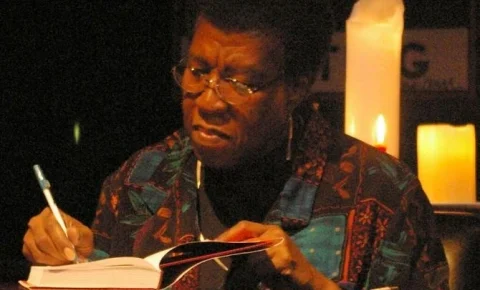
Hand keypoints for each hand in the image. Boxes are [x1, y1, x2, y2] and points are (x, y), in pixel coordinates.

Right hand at [22, 207, 93, 264]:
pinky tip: (56, 262)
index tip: (71, 252)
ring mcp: (30, 235)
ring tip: (64, 261)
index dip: (61, 241)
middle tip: (68, 259)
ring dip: (52, 258)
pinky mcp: (27, 248)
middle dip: (57, 252)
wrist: (73, 250)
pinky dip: (45, 262)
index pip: (52, 226)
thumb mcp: (85, 236)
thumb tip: (71, 232)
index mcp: (52, 214)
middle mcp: (37, 222)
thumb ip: (80, 234)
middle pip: (42, 239)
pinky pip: (32, 256)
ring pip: (37, 249)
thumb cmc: (79, 239)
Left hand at [216, 220, 338, 288]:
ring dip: (254, 270)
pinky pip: (264, 267)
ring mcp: (282, 244)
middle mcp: (276, 233)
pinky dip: (264, 275)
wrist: (309, 282)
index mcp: (270, 230)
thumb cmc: (283, 271)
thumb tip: (226, 250)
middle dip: (239, 254)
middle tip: (234, 263)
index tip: (215, 243)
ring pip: (254, 257)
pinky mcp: (286, 258)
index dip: (229, 234)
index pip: (244, 226)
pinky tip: (273, 276)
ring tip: (265, 274)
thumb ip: (250, 250)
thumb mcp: (265, 257)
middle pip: (247, 241)